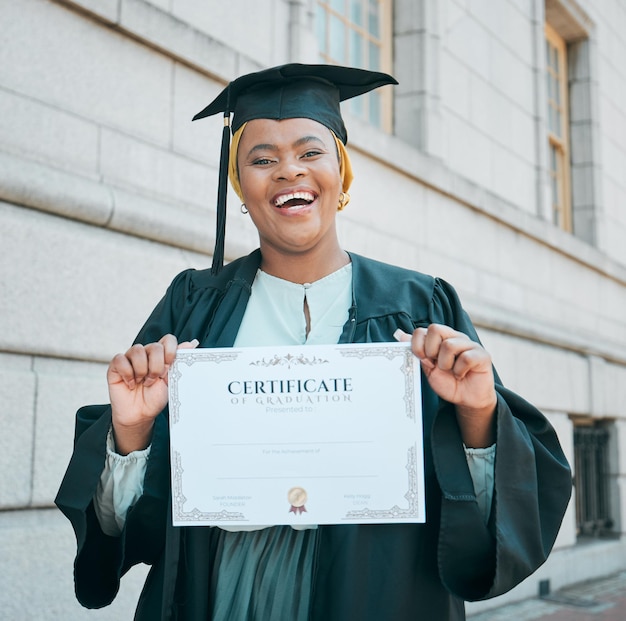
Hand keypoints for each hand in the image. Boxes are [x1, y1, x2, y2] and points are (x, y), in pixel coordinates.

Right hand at [107, 335, 198, 453]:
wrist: (140, 415)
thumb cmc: (155, 398)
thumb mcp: (170, 381)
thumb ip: (178, 362)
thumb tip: (191, 343)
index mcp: (161, 355)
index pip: (168, 340)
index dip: (170, 351)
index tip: (169, 366)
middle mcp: (146, 353)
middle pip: (154, 346)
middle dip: (157, 366)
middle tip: (154, 379)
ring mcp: (131, 358)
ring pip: (137, 350)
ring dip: (142, 370)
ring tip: (142, 382)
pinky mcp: (116, 365)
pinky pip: (120, 359)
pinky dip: (127, 374)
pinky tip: (130, 384)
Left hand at [394, 324, 496, 446]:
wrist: (466, 399)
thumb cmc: (447, 382)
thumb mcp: (428, 368)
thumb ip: (417, 351)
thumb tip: (399, 334)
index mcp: (440, 339)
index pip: (422, 330)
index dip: (417, 345)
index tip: (422, 359)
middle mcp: (455, 337)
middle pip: (435, 329)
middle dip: (430, 350)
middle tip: (436, 364)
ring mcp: (470, 344)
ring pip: (449, 345)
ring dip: (445, 364)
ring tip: (450, 371)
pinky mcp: (482, 355)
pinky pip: (466, 358)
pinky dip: (460, 371)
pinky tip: (461, 375)